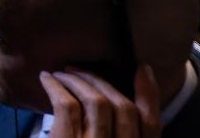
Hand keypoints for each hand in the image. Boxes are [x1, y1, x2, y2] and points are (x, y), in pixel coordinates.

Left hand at [40, 65, 159, 137]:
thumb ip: (117, 137)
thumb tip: (111, 106)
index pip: (152, 126)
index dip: (150, 94)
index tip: (141, 69)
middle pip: (122, 107)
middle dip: (101, 80)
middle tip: (79, 69)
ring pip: (95, 101)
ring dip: (77, 79)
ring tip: (61, 73)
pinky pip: (66, 105)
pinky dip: (56, 87)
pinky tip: (47, 80)